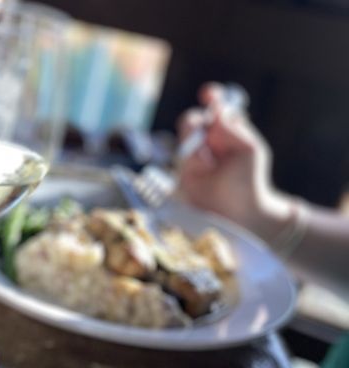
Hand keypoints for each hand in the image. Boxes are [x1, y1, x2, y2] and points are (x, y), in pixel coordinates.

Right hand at [176, 82, 289, 238]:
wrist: (238, 212)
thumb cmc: (249, 180)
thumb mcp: (249, 149)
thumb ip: (233, 128)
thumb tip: (215, 111)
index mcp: (228, 131)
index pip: (217, 107)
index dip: (212, 97)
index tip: (208, 93)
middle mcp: (210, 141)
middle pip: (195, 118)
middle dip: (198, 122)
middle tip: (208, 131)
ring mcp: (195, 156)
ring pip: (185, 135)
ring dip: (194, 142)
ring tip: (209, 161)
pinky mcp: (183, 171)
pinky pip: (179, 154)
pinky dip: (191, 156)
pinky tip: (203, 168)